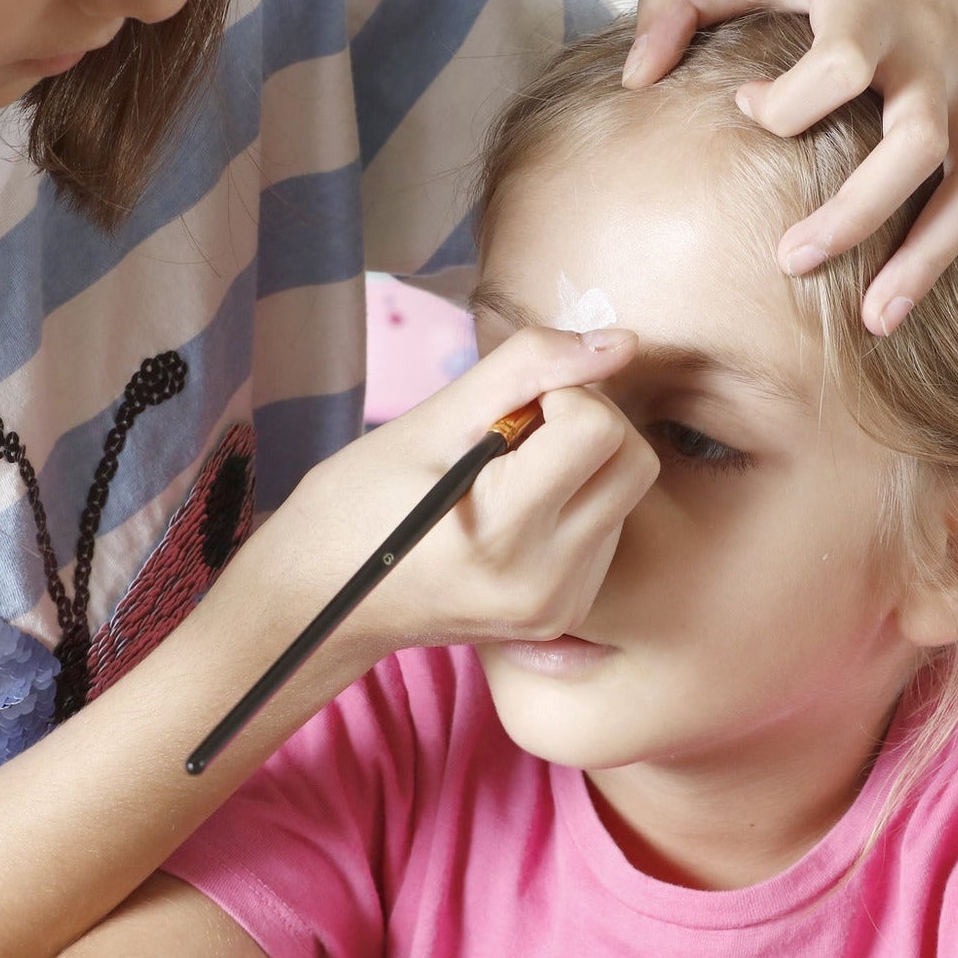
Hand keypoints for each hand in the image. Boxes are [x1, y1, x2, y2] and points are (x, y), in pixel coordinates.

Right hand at [244, 327, 657, 673]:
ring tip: (507, 477)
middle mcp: (544, 582)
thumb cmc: (358, 503)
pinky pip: (609, 531)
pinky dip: (576, 503)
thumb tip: (623, 342)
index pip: (599, 428)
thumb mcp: (432, 419)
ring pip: (627, 495)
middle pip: (634, 462)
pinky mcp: (564, 615)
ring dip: (582, 464)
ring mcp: (558, 606)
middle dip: (587, 423)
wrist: (323, 601)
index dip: (561, 395)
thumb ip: (529, 366)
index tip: (510, 408)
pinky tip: (518, 510)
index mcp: (504, 532)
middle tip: (517, 431)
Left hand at [625, 0, 957, 333]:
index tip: (747, 106)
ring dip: (934, 255)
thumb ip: (679, 3)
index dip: (786, 102)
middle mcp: (943, 42)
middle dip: (858, 215)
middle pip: (919, 143)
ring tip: (878, 319)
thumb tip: (633, 80)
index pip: (840, 65)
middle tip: (792, 265)